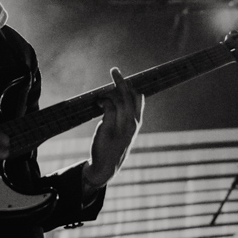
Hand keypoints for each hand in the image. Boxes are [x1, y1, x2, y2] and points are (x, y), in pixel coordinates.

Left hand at [84, 67, 143, 188]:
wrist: (106, 167)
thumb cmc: (114, 147)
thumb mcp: (124, 132)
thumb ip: (125, 116)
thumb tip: (117, 97)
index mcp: (136, 123)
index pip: (139, 99)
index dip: (132, 87)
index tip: (125, 79)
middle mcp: (132, 123)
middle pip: (129, 95)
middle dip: (121, 81)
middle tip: (114, 70)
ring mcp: (121, 126)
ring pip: (119, 100)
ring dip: (110, 91)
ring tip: (101, 93)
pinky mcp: (109, 128)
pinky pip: (108, 107)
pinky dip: (103, 101)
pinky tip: (98, 102)